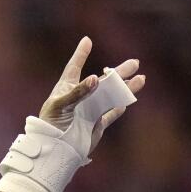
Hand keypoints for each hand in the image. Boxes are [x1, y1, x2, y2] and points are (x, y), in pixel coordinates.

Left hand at [38, 37, 145, 154]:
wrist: (54, 150)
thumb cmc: (50, 125)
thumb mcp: (60, 106)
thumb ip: (78, 93)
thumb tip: (95, 78)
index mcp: (66, 89)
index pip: (74, 67)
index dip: (81, 54)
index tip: (87, 40)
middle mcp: (80, 98)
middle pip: (102, 81)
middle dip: (118, 72)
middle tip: (135, 62)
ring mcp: (89, 111)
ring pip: (111, 96)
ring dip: (125, 88)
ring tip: (141, 79)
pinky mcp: (96, 124)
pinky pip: (111, 113)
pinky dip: (120, 106)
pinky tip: (129, 98)